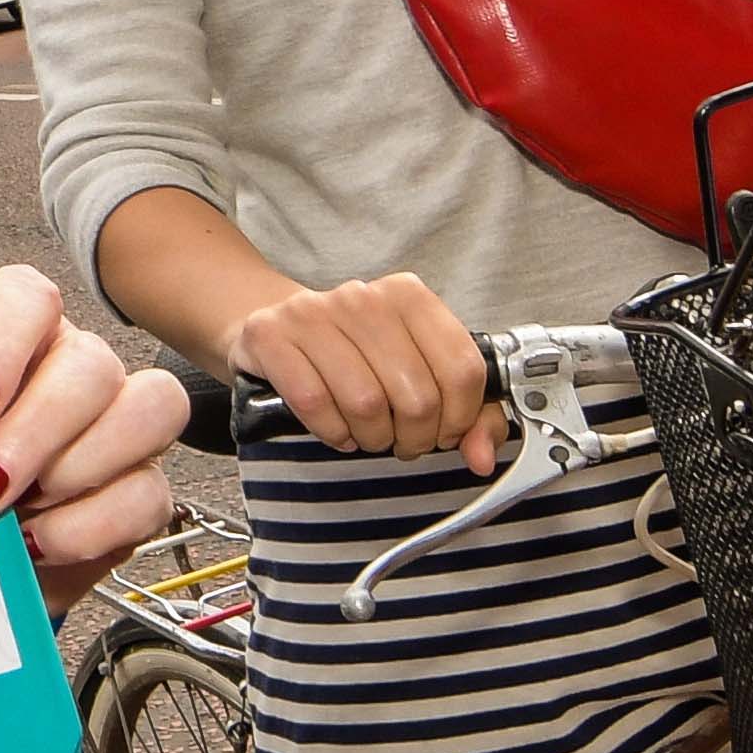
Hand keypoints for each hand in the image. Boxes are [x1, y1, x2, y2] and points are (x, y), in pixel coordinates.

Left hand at [0, 262, 200, 611]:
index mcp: (11, 343)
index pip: (25, 299)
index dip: (0, 346)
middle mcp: (73, 372)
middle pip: (91, 363)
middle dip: (35, 431)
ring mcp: (121, 427)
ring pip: (150, 409)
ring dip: (75, 470)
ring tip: (13, 518)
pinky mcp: (143, 493)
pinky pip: (148, 494)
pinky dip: (88, 527)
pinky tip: (38, 544)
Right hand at [222, 272, 504, 470]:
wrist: (275, 330)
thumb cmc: (353, 356)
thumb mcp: (416, 370)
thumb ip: (467, 412)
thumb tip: (482, 456)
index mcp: (409, 296)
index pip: (461, 368)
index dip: (461, 417)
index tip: (446, 432)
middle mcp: (363, 297)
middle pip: (416, 395)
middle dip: (414, 436)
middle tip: (403, 441)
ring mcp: (313, 313)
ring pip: (366, 403)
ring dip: (372, 437)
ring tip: (368, 436)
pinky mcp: (270, 336)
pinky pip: (314, 403)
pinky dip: (332, 432)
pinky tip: (337, 430)